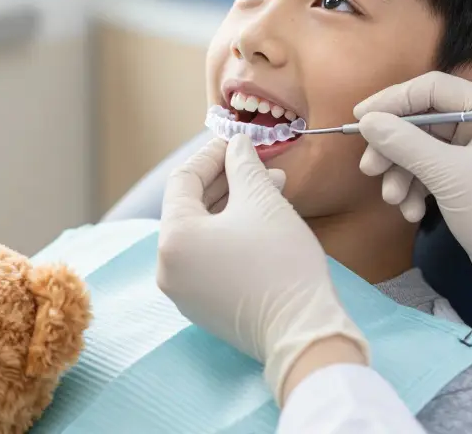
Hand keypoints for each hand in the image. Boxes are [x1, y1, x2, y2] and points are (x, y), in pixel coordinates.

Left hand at [157, 135, 368, 401]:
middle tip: (259, 162)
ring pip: (203, 233)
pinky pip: (209, 258)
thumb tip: (237, 144)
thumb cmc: (281, 263)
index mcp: (173, 239)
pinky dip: (231, 235)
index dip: (212, 154)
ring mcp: (183, 291)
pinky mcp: (202, 306)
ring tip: (271, 186)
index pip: (184, 180)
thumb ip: (244, 165)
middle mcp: (168, 267)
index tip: (238, 140)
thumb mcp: (262, 202)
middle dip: (227, 180)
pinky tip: (262, 220)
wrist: (303, 332)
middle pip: (191, 207)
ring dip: (233, 206)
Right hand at [354, 71, 471, 331]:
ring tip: (394, 200)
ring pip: (422, 149)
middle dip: (394, 146)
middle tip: (369, 170)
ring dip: (402, 173)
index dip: (393, 100)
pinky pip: (431, 171)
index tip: (359, 119)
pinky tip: (411, 213)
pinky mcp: (469, 180)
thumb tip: (367, 121)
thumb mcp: (448, 176)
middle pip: (423, 120)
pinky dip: (416, 188)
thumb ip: (404, 143)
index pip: (433, 88)